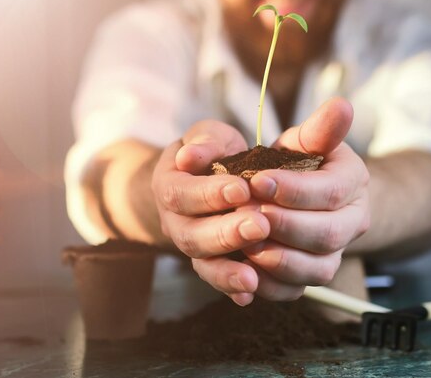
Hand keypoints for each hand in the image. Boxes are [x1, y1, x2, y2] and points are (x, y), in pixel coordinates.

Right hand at [151, 120, 269, 305]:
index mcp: (170, 186)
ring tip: (253, 275)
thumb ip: (204, 141)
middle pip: (192, 236)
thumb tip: (190, 156)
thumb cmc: (212, 152)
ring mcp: (193, 247)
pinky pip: (218, 281)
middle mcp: (176, 222)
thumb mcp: (208, 136)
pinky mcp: (212, 264)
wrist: (205, 179)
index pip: (182, 194)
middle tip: (260, 225)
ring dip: (228, 270)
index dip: (210, 194)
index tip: (242, 188)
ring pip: (203, 263)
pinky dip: (231, 289)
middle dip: (226, 233)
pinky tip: (251, 293)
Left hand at [244, 98, 370, 300]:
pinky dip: (270, 286)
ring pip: (317, 270)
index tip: (256, 181)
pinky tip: (245, 272)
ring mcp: (334, 254)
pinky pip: (297, 292)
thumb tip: (342, 104)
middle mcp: (352, 223)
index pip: (332, 192)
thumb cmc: (296, 163)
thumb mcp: (306, 141)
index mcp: (353, 184)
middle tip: (248, 215)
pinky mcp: (312, 276)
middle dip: (286, 227)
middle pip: (328, 235)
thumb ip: (320, 128)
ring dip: (278, 260)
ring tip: (245, 244)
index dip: (295, 189)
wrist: (298, 195)